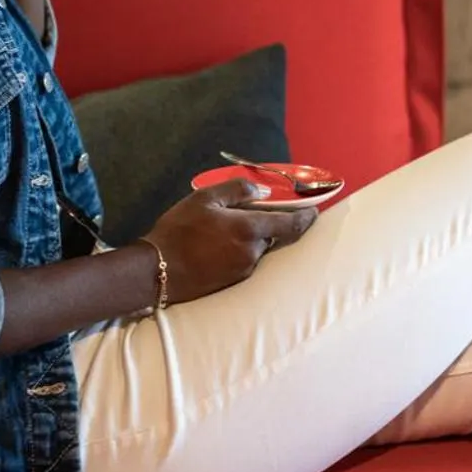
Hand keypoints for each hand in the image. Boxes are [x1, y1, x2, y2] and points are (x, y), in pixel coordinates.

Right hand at [140, 180, 318, 303]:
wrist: (156, 271)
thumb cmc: (179, 230)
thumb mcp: (204, 199)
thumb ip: (237, 190)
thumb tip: (261, 191)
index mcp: (249, 229)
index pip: (291, 224)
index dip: (306, 217)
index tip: (314, 212)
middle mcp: (253, 252)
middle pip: (273, 235)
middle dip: (269, 224)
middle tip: (253, 213)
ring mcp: (244, 270)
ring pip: (258, 248)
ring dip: (252, 237)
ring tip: (226, 229)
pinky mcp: (233, 282)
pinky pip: (245, 260)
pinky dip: (241, 249)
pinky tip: (219, 245)